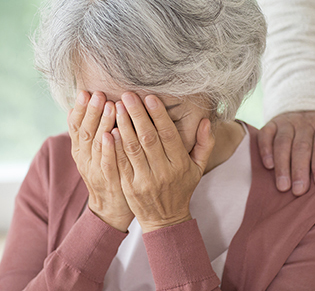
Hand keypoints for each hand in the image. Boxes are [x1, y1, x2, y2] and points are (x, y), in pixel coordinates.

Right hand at [68, 91, 133, 231]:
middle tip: (98, 93)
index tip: (84, 92)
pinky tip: (112, 134)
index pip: (75, 126)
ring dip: (102, 124)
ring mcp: (95, 170)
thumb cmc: (106, 173)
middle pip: (84, 131)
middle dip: (91, 111)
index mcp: (79, 150)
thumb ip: (88, 132)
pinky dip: (108, 148)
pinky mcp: (108, 180)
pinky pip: (107, 162)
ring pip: (96, 144)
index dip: (79, 109)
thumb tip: (76, 107)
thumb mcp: (92, 152)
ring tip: (109, 105)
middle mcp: (84, 158)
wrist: (111, 208)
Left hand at [113, 92, 213, 232]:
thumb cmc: (182, 188)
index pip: (168, 135)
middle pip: (148, 138)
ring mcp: (145, 180)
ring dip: (123, 126)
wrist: (165, 219)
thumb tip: (205, 121)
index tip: (150, 97)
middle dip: (137, 115)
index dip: (158, 115)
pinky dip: (114, 146)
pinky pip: (121, 163)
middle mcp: (163, 171)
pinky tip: (109, 130)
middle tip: (127, 95)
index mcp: (180, 164)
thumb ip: (204, 144)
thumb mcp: (198, 167)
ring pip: (132, 148)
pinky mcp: (129, 186)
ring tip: (116, 107)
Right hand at [258, 111, 314, 194]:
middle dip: (300, 169)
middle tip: (299, 191)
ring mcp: (286, 122)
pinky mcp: (271, 124)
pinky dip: (265, 150)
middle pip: (301, 146)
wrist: (307, 112)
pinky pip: (266, 135)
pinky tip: (268, 166)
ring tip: (283, 186)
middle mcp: (305, 122)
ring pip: (282, 142)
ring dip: (282, 165)